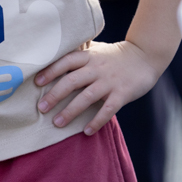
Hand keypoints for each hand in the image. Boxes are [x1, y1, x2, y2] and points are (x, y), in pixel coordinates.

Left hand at [34, 40, 161, 135]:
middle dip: (55, 95)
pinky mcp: (122, 94)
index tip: (36, 82)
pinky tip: (86, 131)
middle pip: (72, 81)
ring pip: (87, 97)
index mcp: (89, 56)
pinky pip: (108, 110)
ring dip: (71, 111)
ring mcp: (110, 81)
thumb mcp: (96, 50)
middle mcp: (97, 68)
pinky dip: (97, 121)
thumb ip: (79, 54)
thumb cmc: (115, 55)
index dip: (50, 71)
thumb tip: (52, 59)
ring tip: (57, 123)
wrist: (145, 56)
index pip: (66, 61)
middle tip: (41, 108)